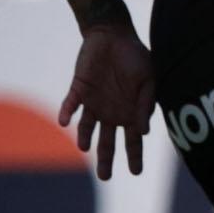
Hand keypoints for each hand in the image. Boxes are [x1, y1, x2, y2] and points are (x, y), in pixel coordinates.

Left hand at [62, 21, 155, 178]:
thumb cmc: (136, 57)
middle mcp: (111, 112)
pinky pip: (70, 105)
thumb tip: (143, 131)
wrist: (113, 35)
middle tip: (106, 177)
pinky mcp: (78, 90)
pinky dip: (66, 113)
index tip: (136, 172)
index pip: (132, 140)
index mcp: (130, 112)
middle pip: (107, 141)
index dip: (134, 156)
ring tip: (85, 147)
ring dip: (86, 137)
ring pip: (87, 128)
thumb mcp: (149, 80)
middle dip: (106, 159)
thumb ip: (146, 104)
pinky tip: (64, 121)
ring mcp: (93, 103)